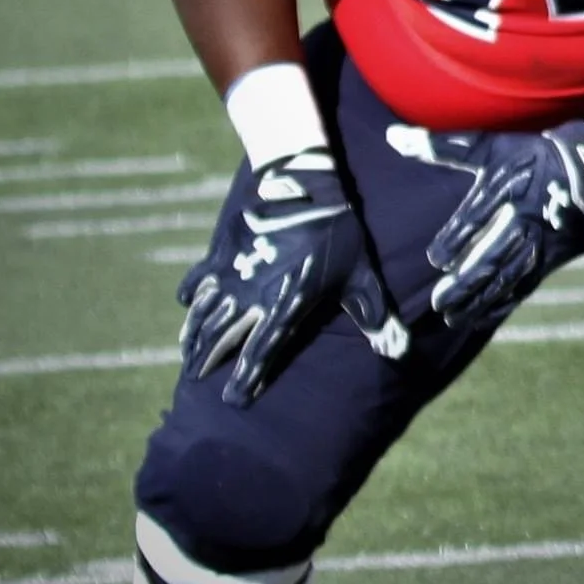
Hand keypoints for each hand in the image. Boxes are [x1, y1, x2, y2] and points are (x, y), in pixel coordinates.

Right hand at [178, 149, 408, 406]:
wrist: (303, 181)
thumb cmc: (337, 231)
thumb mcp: (361, 274)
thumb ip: (375, 315)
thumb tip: (399, 352)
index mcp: (286, 304)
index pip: (262, 351)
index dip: (246, 379)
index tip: (233, 402)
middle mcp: (253, 293)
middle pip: (222, 335)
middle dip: (207, 360)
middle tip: (195, 381)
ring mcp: (233, 271)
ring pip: (204, 311)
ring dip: (193, 334)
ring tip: (186, 353)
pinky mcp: (222, 249)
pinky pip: (199, 278)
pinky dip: (190, 294)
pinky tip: (184, 304)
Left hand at [387, 119, 583, 327]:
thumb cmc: (525, 154)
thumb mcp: (487, 145)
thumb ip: (438, 145)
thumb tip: (393, 137)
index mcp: (506, 186)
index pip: (478, 216)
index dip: (458, 238)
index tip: (436, 260)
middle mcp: (523, 216)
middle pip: (494, 254)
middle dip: (467, 281)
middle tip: (437, 302)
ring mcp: (538, 240)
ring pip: (507, 275)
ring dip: (480, 299)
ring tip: (450, 317)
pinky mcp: (545, 257)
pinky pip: (523, 285)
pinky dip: (501, 303)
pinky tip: (477, 318)